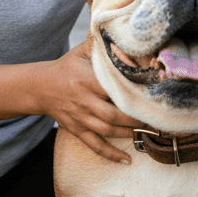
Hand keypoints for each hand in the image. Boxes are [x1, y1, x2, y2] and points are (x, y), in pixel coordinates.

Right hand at [38, 40, 143, 163]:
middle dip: (136, 117)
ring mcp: (80, 118)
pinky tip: (126, 159)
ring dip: (129, 134)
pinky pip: (95, 145)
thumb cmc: (67, 67)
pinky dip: (110, 154)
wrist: (41, 87)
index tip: (152, 94)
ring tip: (149, 132)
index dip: (132, 93)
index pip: (113, 88)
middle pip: (113, 114)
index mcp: (86, 80)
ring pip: (108, 130)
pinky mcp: (77, 130)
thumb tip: (125, 36)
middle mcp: (84, 100)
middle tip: (157, 117)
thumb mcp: (82, 51)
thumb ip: (102, 45)